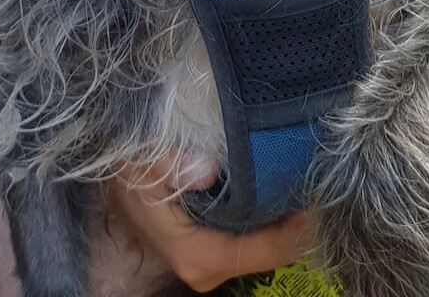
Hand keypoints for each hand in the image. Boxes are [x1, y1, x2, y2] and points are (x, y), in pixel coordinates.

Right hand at [110, 157, 315, 292]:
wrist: (114, 176)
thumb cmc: (130, 167)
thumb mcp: (143, 159)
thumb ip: (173, 165)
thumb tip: (208, 171)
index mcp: (196, 254)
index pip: (263, 252)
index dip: (294, 229)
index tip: (315, 196)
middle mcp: (206, 269)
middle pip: (269, 255)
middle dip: (293, 224)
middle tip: (314, 183)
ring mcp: (209, 264)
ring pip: (262, 250)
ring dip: (282, 222)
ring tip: (300, 183)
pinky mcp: (210, 251)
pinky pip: (252, 242)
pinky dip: (268, 221)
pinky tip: (277, 190)